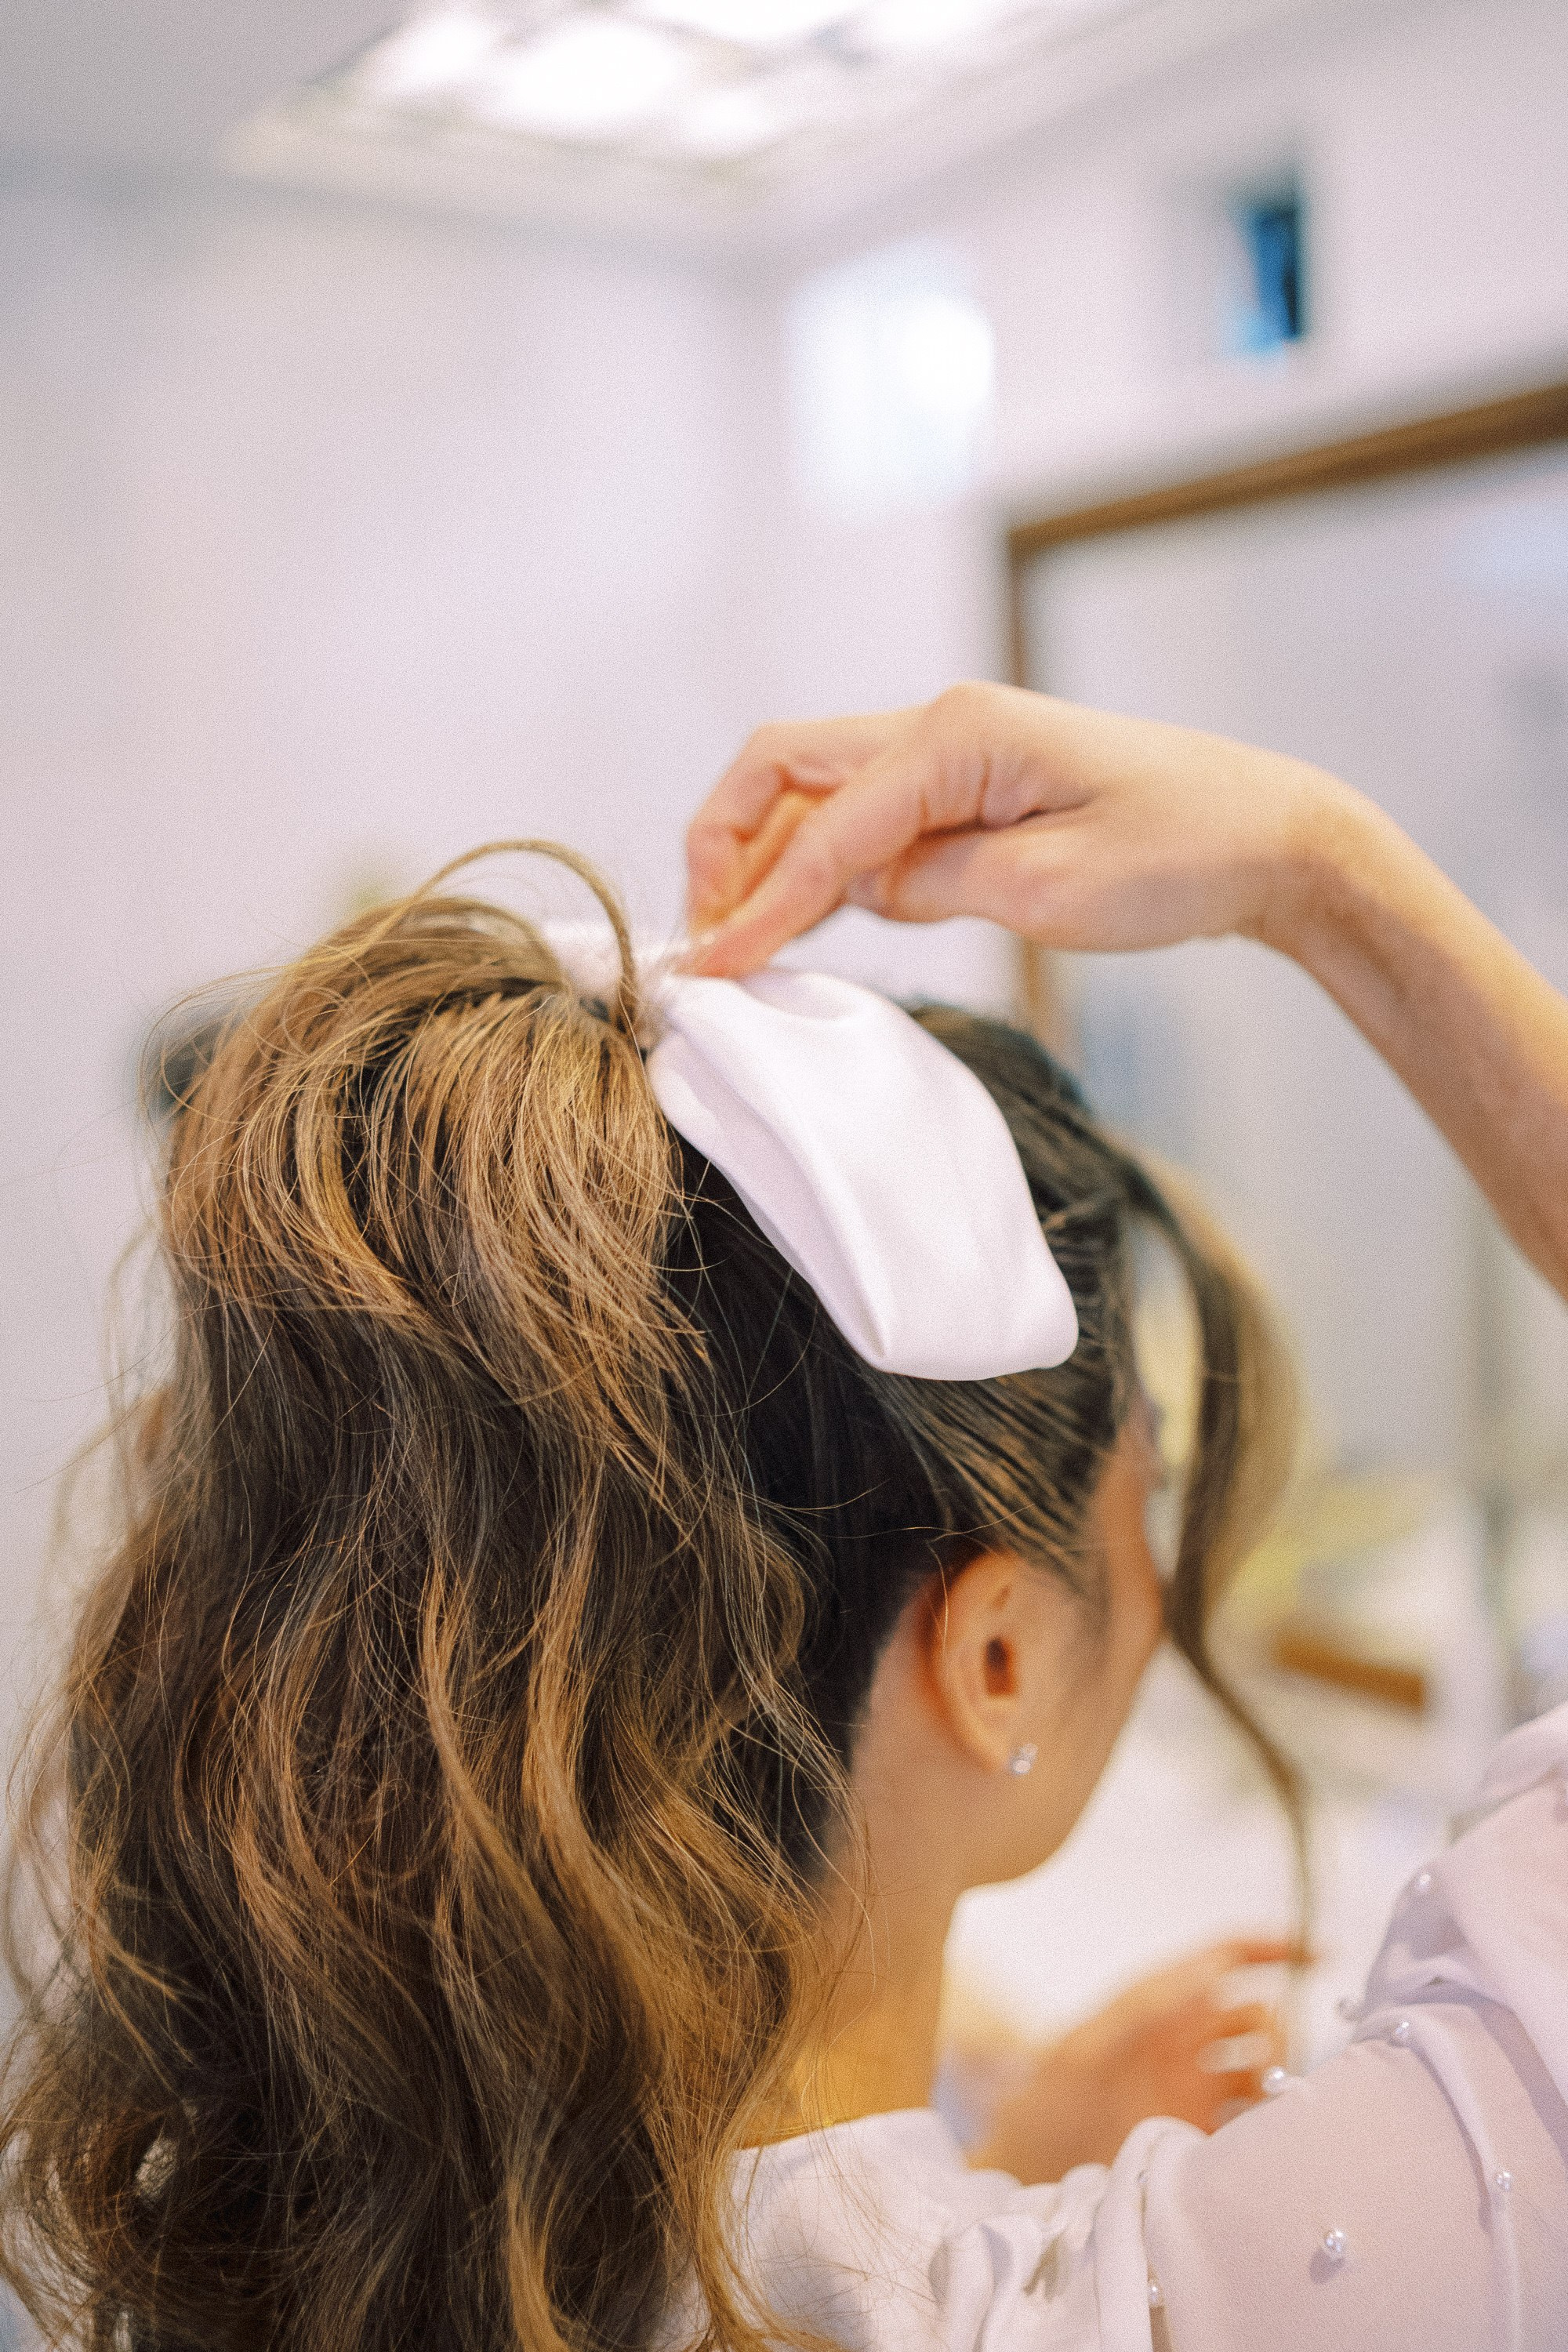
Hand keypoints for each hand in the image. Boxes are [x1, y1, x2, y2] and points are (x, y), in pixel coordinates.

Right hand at [684, 683, 1358, 976]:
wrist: (1268, 839)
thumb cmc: (1180, 855)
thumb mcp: (1048, 890)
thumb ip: (932, 884)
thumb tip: (853, 890)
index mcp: (957, 734)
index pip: (823, 826)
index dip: (757, 902)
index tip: (713, 969)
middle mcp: (941, 726)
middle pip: (784, 770)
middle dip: (726, 848)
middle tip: (706, 939)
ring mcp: (952, 756)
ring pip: (816, 797)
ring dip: (767, 861)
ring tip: (736, 943)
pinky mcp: (967, 793)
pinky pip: (866, 823)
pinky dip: (821, 869)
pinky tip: (801, 925)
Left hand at [964, 1937, 1296, 2184]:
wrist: (1025, 2178)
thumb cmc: (1044, 2105)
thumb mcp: (1086, 2047)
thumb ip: (1144, 2011)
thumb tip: (1208, 1978)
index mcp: (1159, 2005)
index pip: (1225, 1958)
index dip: (1271, 1949)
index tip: (1318, 1954)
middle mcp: (1184, 2045)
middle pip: (1257, 2018)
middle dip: (1276, 2032)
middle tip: (1266, 2069)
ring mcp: (1195, 2093)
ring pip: (1262, 2072)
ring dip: (1278, 2081)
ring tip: (1268, 2109)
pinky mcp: (1201, 2141)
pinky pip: (1252, 2126)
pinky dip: (1268, 2129)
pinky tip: (1264, 2145)